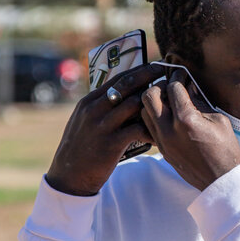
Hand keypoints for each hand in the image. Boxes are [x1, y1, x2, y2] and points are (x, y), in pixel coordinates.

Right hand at [46, 62, 164, 195]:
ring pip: (134, 105)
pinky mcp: (111, 143)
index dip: (139, 70)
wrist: (70, 175)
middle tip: (167, 72)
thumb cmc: (83, 148)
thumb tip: (125, 96)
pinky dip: (152, 130)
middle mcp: (94, 109)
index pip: (117, 78)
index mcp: (89, 102)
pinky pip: (138, 130)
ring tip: (169, 101)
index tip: (155, 65)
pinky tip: (161, 132)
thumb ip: (102, 108)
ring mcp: (102, 125)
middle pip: (127, 85)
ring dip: (154, 102)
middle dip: (149, 76)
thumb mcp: (86, 122)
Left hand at [141, 69, 239, 190]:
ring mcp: (163, 142)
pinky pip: (149, 128)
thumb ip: (199, 102)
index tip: (182, 73)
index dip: (178, 76)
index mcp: (186, 119)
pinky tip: (168, 118)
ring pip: (144, 112)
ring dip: (153, 103)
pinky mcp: (162, 150)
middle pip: (149, 96)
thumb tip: (188, 88)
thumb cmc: (226, 149)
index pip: (173, 87)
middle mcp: (169, 130)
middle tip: (170, 87)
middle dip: (159, 87)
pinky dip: (155, 118)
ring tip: (168, 102)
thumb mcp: (219, 120)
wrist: (221, 180)